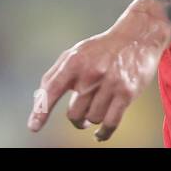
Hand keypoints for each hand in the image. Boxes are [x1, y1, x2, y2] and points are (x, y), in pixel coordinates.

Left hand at [27, 5, 169, 141]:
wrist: (137, 37)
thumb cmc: (102, 48)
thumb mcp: (76, 53)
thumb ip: (56, 74)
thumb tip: (39, 99)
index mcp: (73, 62)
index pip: (52, 89)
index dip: (41, 110)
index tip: (33, 127)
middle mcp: (90, 73)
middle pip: (74, 113)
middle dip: (77, 120)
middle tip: (81, 118)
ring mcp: (109, 84)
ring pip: (93, 118)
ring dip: (93, 120)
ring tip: (96, 111)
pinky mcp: (127, 93)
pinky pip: (110, 123)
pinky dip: (104, 133)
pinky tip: (100, 134)